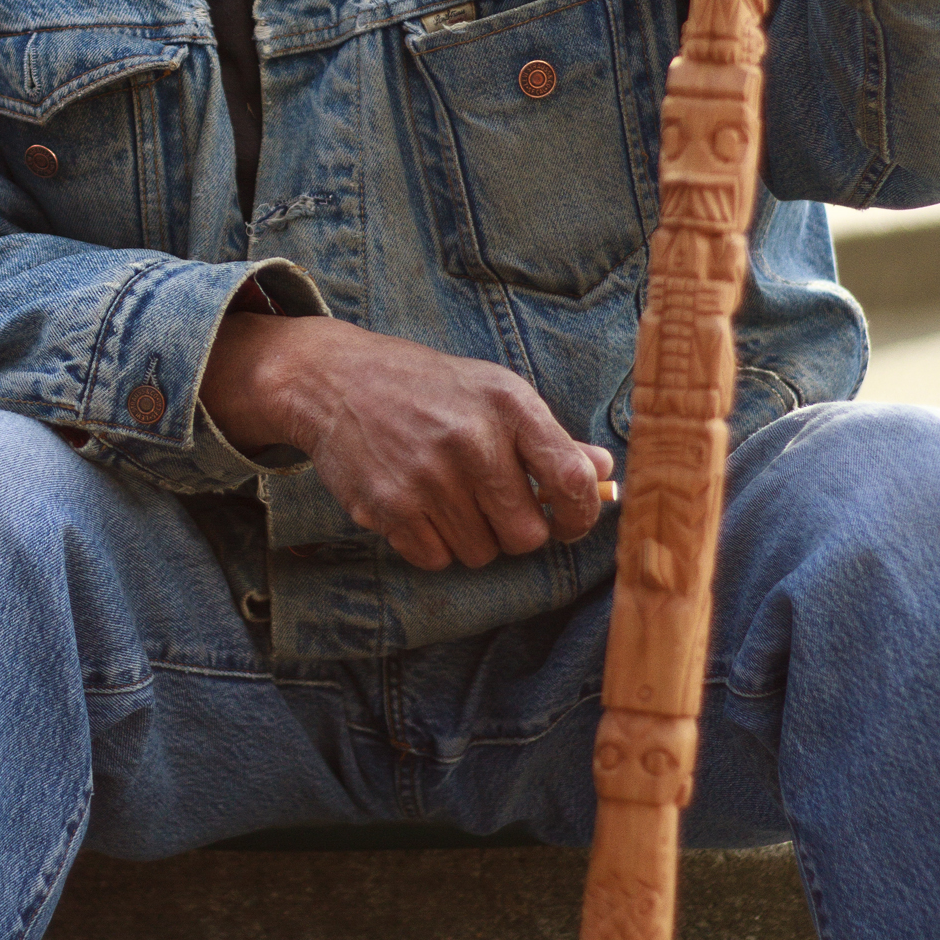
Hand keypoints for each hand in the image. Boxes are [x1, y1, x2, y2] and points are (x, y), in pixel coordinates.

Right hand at [200, 314, 612, 571]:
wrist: (335, 379)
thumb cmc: (426, 386)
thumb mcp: (493, 390)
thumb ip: (548, 436)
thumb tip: (604, 473)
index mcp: (507, 404)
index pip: (572, 479)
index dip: (581, 513)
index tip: (567, 518)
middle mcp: (471, 440)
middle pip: (527, 536)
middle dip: (515, 530)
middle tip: (493, 504)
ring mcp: (428, 477)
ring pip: (482, 554)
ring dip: (471, 537)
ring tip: (448, 496)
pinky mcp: (389, 507)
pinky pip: (436, 560)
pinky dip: (432, 543)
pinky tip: (417, 504)